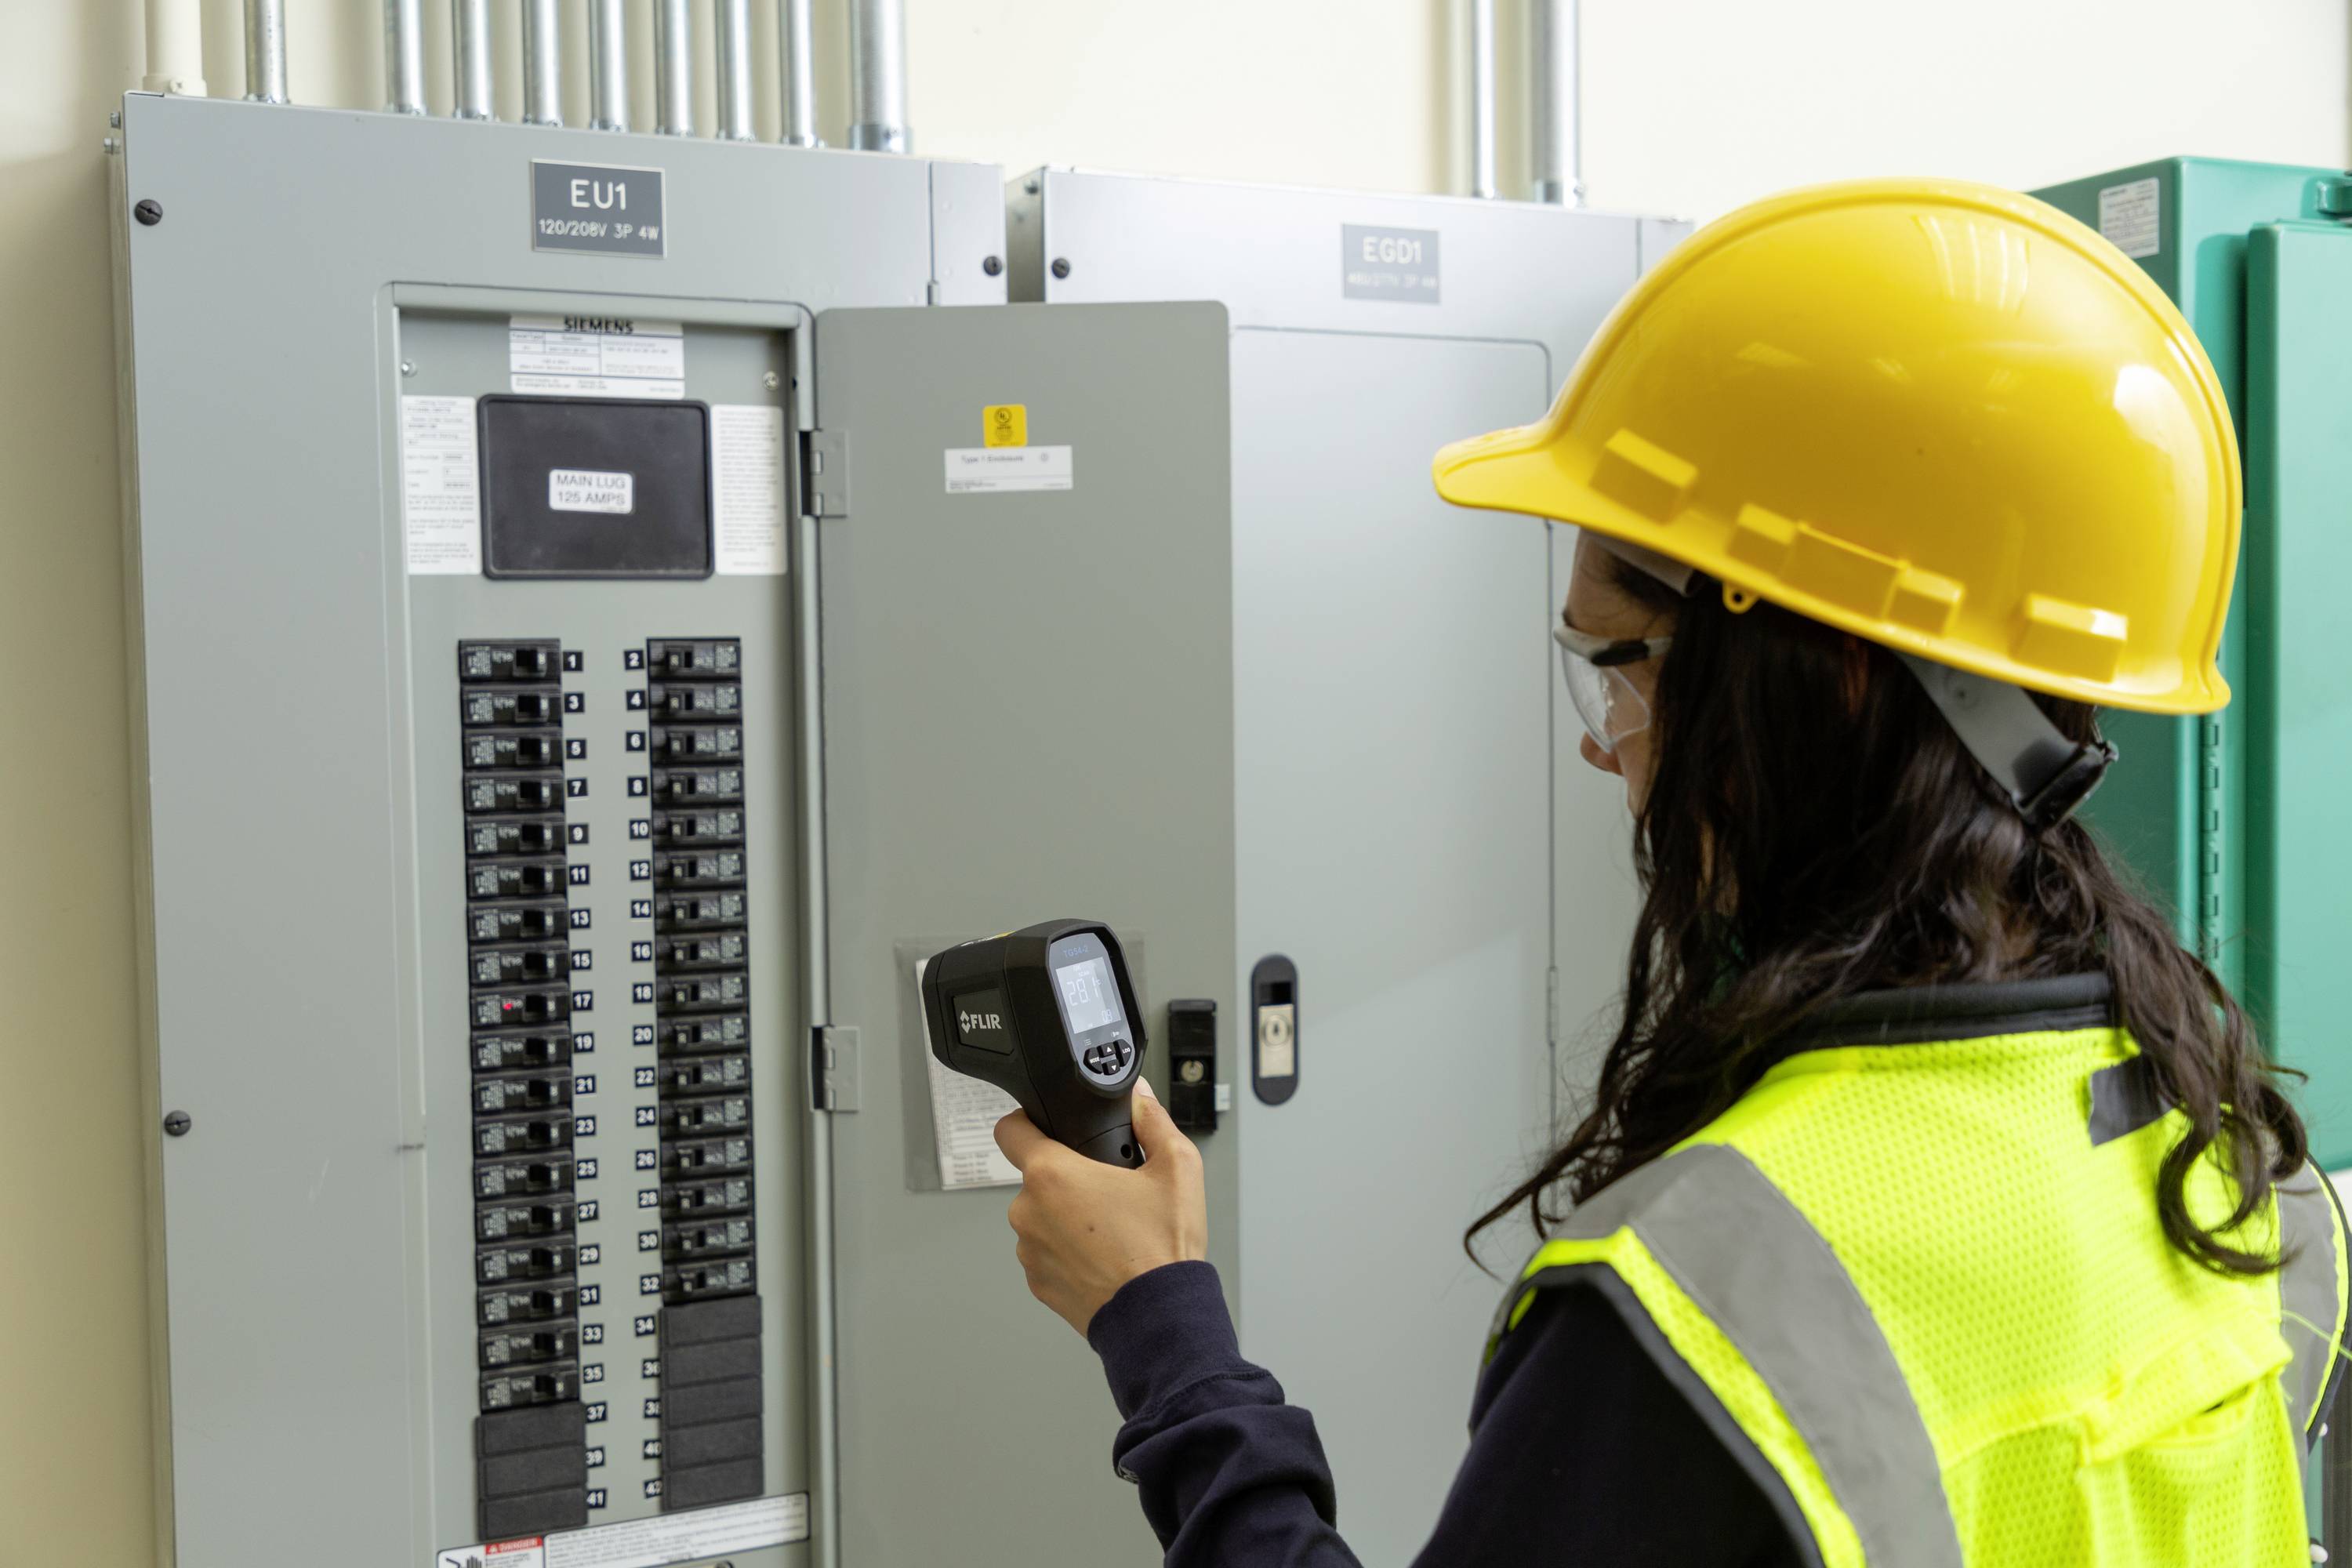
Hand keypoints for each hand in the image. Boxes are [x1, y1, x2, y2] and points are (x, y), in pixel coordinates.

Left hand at [994, 1078, 1206, 1335]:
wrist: (1160, 1317)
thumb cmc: (1162, 1249)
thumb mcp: (1177, 1167)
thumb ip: (1152, 1121)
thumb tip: (1139, 1098)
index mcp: (1052, 1175)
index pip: (1009, 1130)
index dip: (1027, 1121)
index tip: (1043, 1126)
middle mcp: (1029, 1212)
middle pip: (1036, 1178)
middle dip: (1067, 1179)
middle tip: (1107, 1190)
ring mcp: (1030, 1252)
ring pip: (1042, 1218)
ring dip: (1067, 1218)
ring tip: (1111, 1230)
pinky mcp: (1038, 1284)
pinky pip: (1047, 1254)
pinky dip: (1069, 1252)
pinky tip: (1104, 1257)